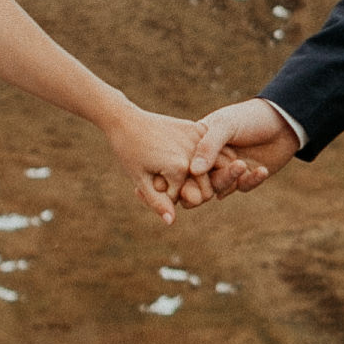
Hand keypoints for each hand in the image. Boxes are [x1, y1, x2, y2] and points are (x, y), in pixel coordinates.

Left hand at [102, 105, 239, 220]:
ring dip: (208, 174)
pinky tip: (195, 159)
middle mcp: (192, 152)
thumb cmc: (129, 151)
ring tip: (187, 174)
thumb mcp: (141, 179)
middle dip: (194, 189)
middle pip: (207, 184)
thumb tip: (171, 222)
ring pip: (217, 166)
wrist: (126, 120)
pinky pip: (212, 147)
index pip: (187, 196)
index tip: (155, 190)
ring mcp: (197, 137)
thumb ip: (158, 202)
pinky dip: (209, 157)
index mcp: (179, 167)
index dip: (170, 198)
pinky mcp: (197, 127)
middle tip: (176, 187)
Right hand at [186, 99, 301, 203]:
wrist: (283, 119)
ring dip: (230, 179)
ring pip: (221, 186)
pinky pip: (243, 186)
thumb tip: (193, 171)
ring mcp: (228, 170)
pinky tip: (261, 170)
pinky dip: (252, 180)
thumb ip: (208, 146)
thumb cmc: (249, 117)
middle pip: (199, 181)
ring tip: (242, 164)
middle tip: (200, 195)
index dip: (180, 177)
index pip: (184, 164)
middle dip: (201, 187)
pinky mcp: (246, 178)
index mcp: (198, 143)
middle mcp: (211, 159)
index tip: (180, 187)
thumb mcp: (225, 125)